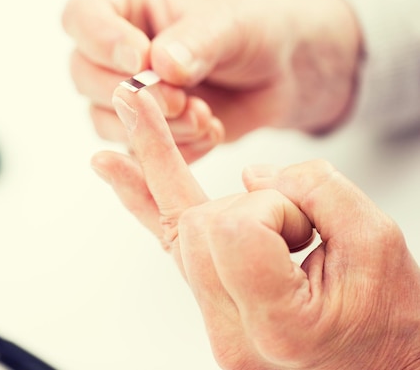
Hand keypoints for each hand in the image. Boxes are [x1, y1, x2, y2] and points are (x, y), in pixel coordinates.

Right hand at [63, 0, 361, 162]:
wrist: (279, 71)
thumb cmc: (253, 28)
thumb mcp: (234, 23)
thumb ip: (198, 41)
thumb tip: (161, 65)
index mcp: (126, 2)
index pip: (83, 17)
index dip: (102, 41)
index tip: (140, 59)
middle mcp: (115, 48)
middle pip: (84, 75)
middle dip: (132, 96)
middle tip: (178, 101)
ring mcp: (126, 92)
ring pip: (105, 119)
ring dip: (154, 129)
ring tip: (204, 117)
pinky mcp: (143, 129)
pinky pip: (137, 150)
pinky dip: (173, 150)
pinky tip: (210, 132)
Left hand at [91, 84, 419, 368]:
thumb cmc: (386, 322)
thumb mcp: (377, 243)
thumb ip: (316, 190)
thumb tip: (251, 174)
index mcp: (276, 325)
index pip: (234, 231)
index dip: (273, 206)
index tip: (309, 230)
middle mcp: (231, 332)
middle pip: (195, 226)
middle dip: (249, 207)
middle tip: (301, 236)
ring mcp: (214, 323)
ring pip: (178, 229)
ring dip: (228, 209)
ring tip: (277, 229)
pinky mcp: (210, 306)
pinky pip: (171, 246)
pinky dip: (144, 197)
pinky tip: (111, 166)